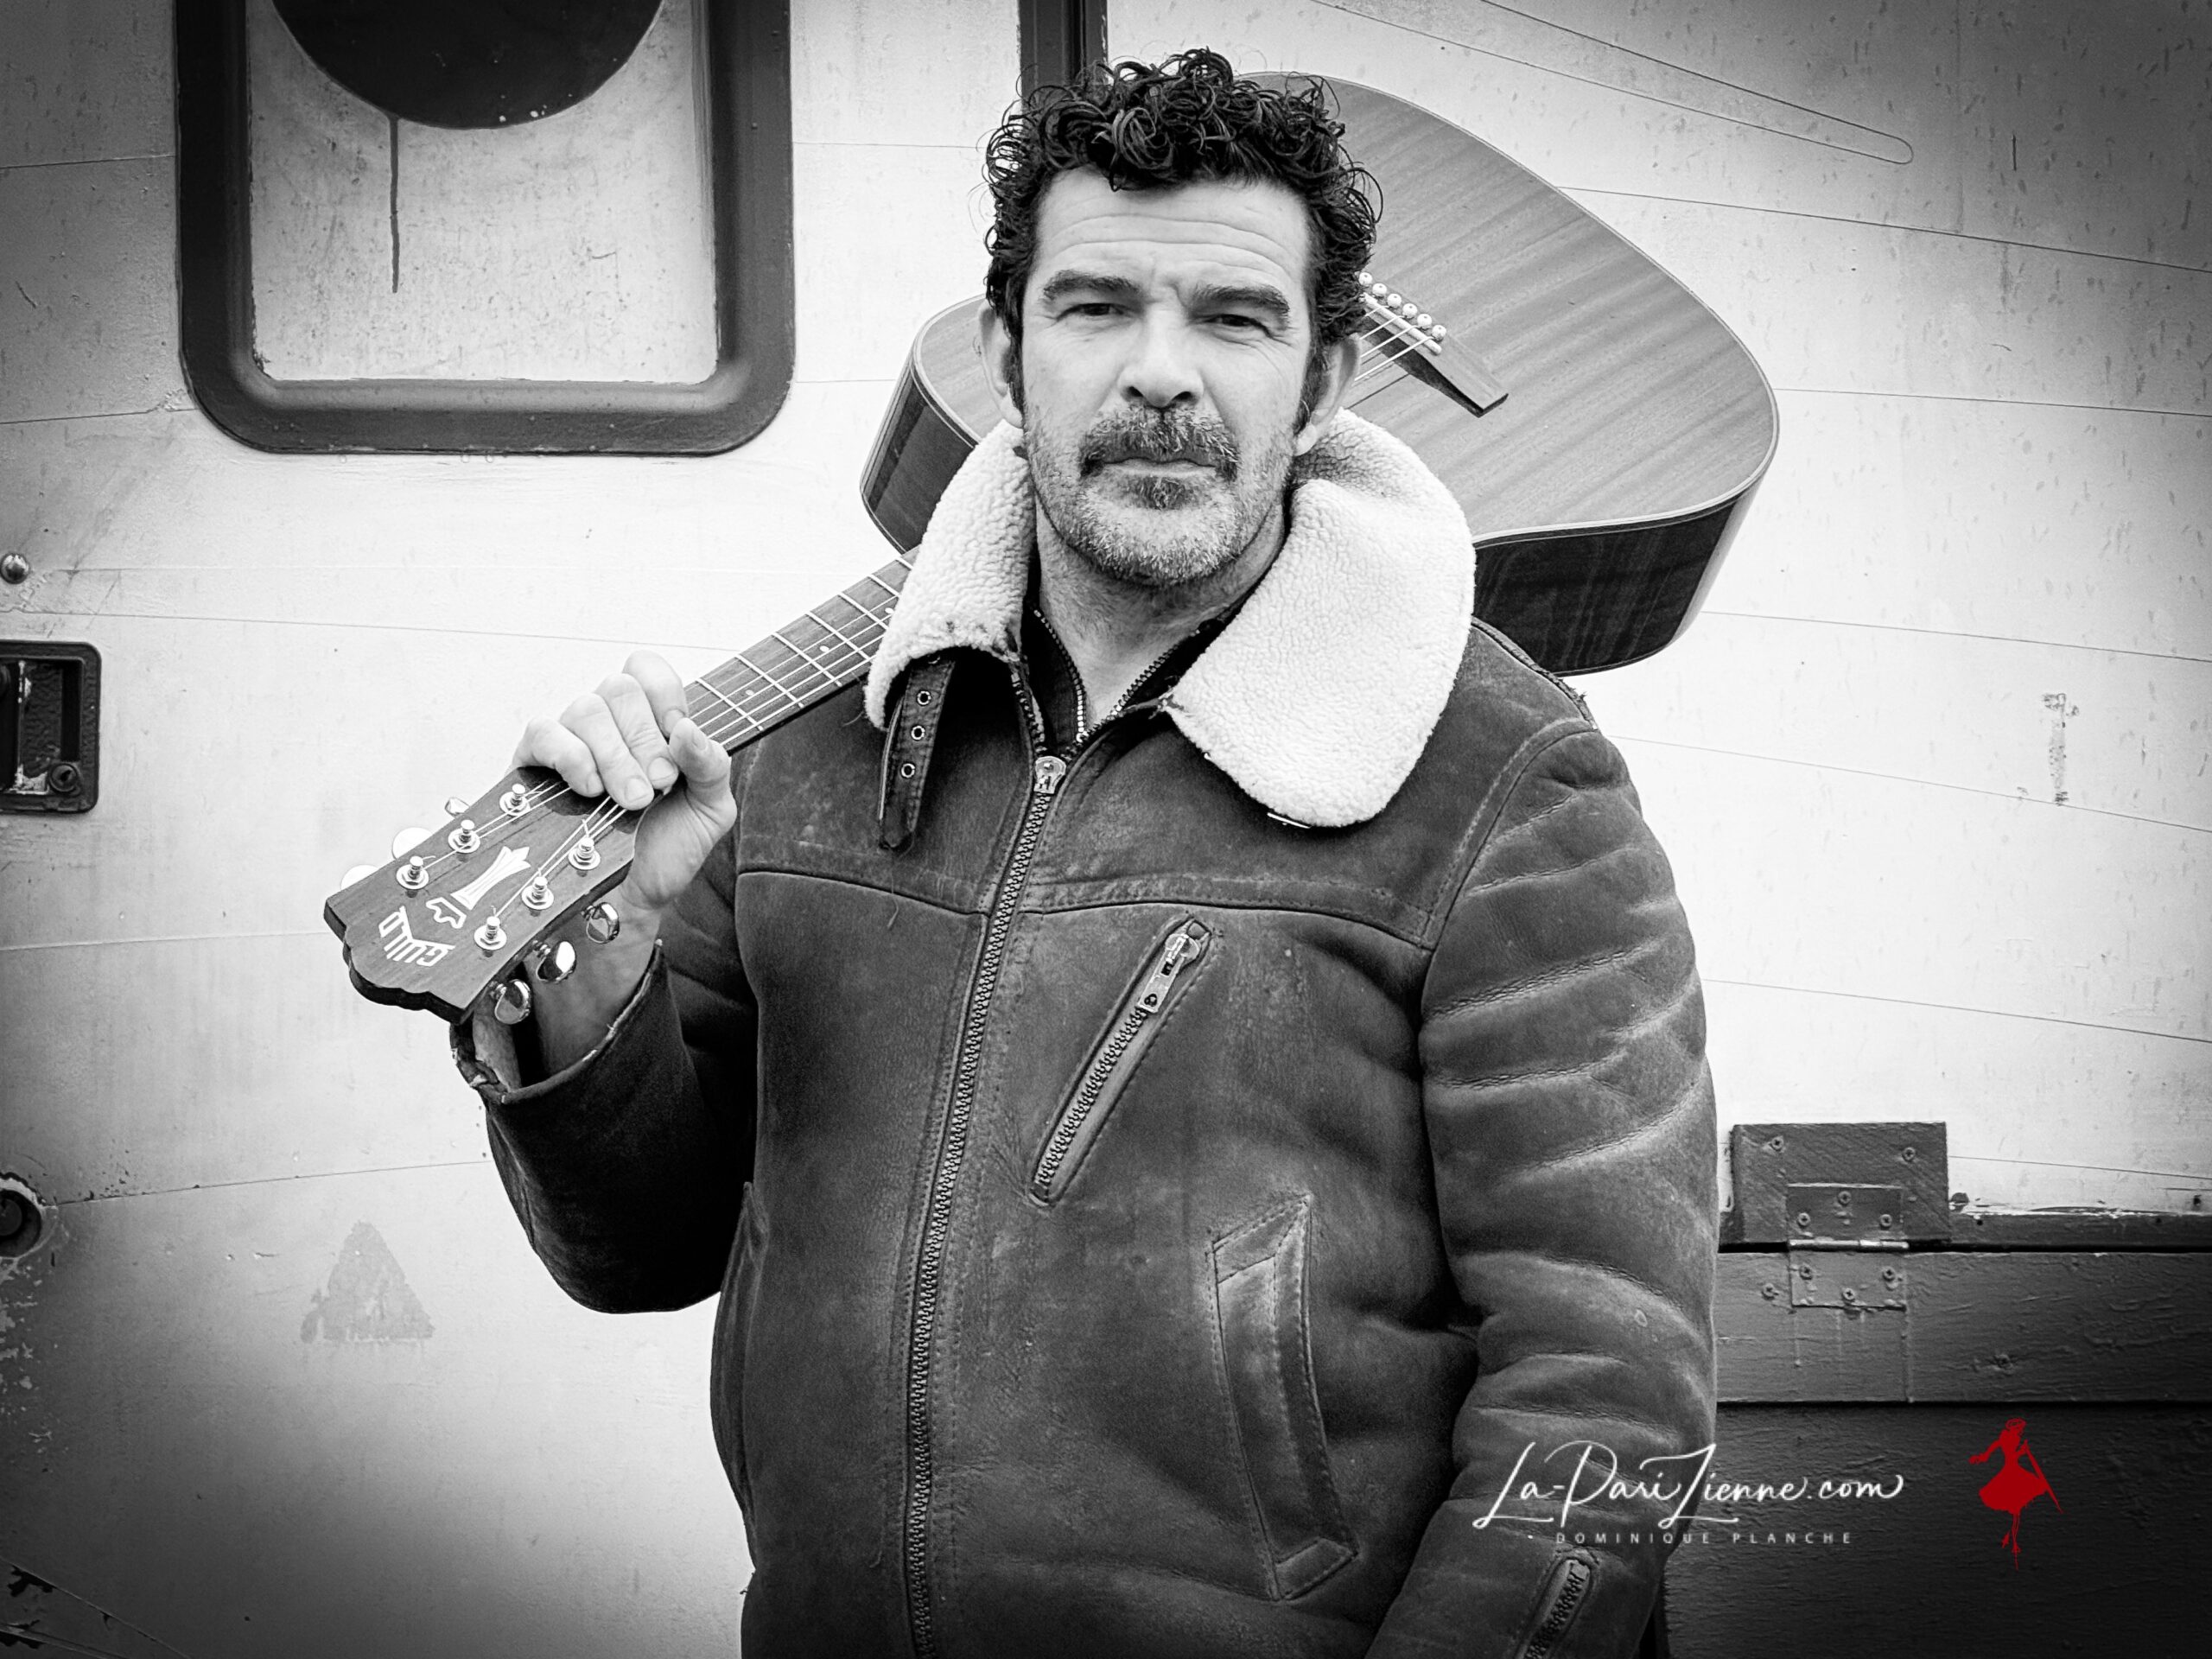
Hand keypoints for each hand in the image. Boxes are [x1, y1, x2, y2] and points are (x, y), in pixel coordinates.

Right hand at [512, 652, 735, 1067]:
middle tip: (656, 789)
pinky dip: (572, 756)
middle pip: (618, 688)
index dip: (666, 697)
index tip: (677, 747)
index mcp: (649, 722)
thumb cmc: (665, 851)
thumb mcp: (710, 808)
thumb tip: (687, 730)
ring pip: (585, 709)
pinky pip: (543, 732)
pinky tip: (590, 789)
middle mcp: (607, 724)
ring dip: (615, 757)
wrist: (628, 902)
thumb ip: (711, 764)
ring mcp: (568, 740)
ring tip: (630, 802)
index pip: (647, 669)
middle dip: (644, 740)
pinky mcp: (532, 765)